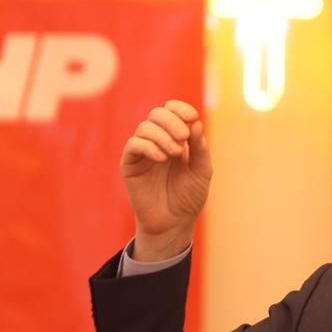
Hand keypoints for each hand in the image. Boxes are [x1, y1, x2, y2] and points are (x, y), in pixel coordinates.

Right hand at [120, 99, 211, 260]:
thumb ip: (200, 148)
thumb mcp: (202, 171)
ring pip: (144, 128)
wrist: (174, 223)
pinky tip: (162, 158)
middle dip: (172, 121)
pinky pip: (133, 145)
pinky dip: (148, 146)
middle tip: (184, 138)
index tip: (192, 117)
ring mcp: (142, 152)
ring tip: (175, 153)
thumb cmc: (189, 197)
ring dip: (162, 136)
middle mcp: (157, 141)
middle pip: (156, 114)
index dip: (180, 108)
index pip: (171, 110)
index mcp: (175, 138)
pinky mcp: (130, 165)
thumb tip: (196, 123)